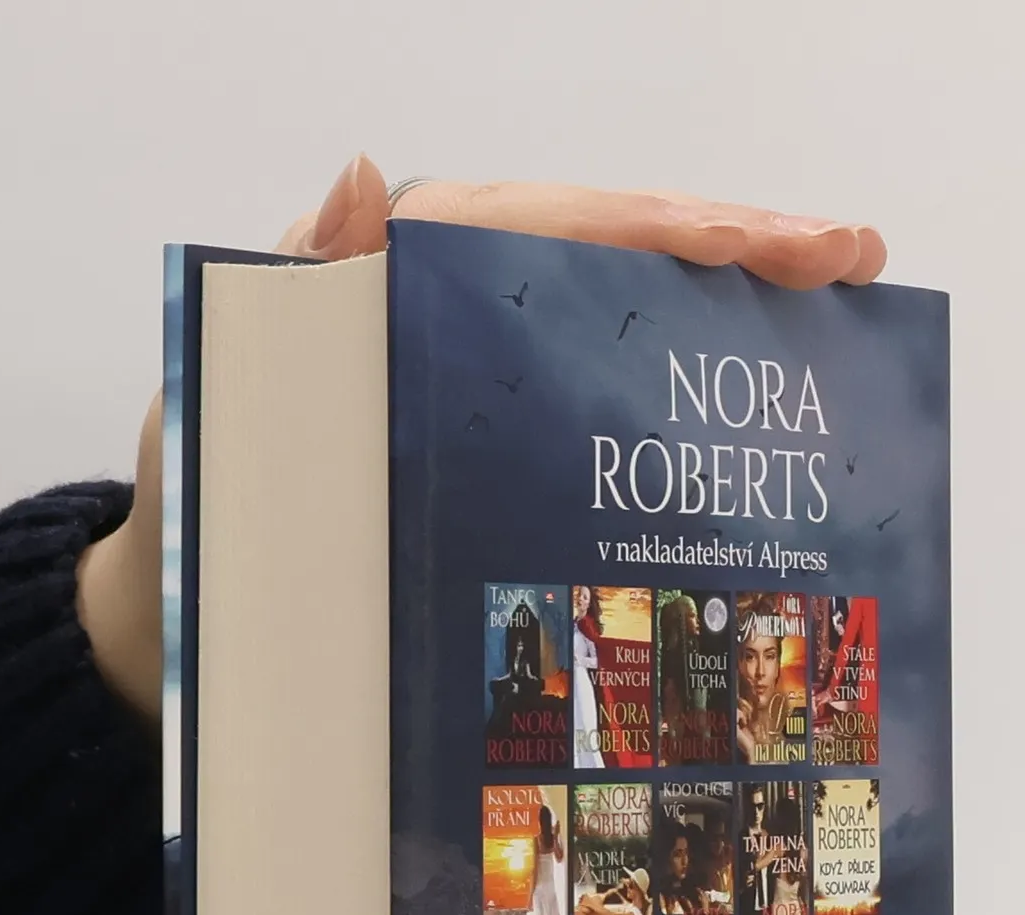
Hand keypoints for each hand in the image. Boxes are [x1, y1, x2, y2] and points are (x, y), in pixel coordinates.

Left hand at [78, 158, 886, 723]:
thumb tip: (358, 177)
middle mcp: (449, 311)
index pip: (555, 225)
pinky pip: (593, 400)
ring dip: (728, 307)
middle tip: (852, 257)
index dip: (672, 227)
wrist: (172, 626)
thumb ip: (292, 292)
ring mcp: (476, 379)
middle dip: (736, 247)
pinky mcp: (486, 446)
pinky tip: (752, 413)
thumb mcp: (227, 394)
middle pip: (612, 252)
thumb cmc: (193, 510)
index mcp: (396, 275)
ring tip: (836, 303)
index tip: (780, 245)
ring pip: (619, 318)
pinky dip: (674, 395)